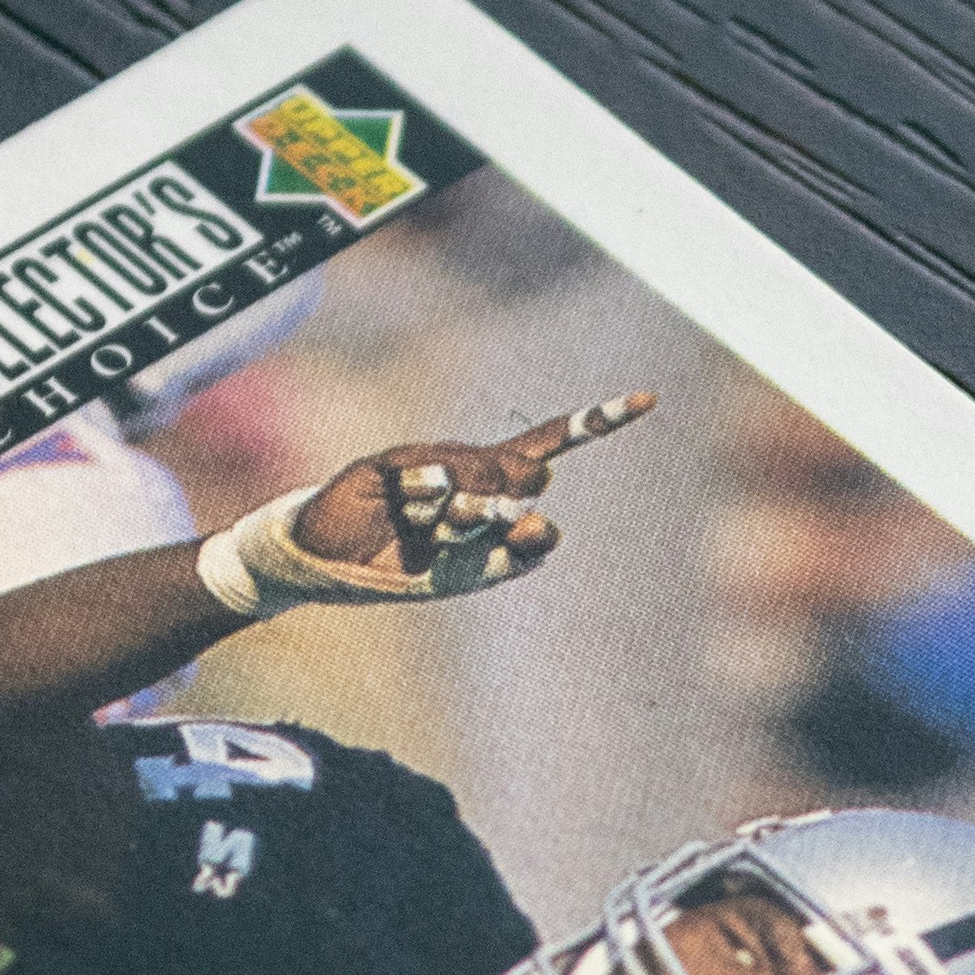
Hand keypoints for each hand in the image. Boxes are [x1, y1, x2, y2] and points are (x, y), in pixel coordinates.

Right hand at [201, 397, 652, 616]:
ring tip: (435, 528)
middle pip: (516, 469)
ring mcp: (425, 459)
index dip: (597, 421)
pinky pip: (422, 473)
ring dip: (462, 514)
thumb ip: (513, 556)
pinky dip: (424, 495)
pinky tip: (416, 505)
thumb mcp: (467, 575)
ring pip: (473, 477)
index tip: (647, 399)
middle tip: (481, 525)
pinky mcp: (384, 462)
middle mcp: (463, 463)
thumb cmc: (400, 569)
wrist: (327, 570)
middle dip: (507, 503)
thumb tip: (547, 523)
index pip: (549, 443)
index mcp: (489, 483)